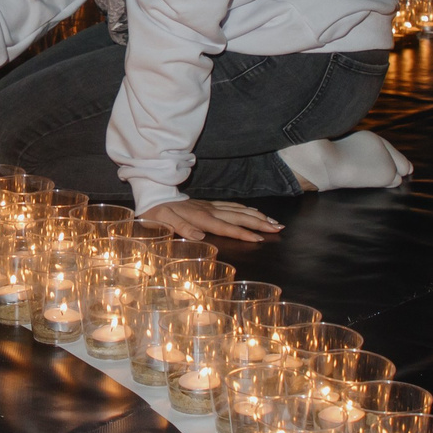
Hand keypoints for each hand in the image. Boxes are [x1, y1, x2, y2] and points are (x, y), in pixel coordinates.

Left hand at [140, 198, 281, 241]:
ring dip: (258, 216)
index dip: (243, 233)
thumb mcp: (164, 220)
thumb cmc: (158, 211)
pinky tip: (255, 213)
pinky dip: (247, 210)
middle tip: (278, 228)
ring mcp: (211, 206)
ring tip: (274, 222)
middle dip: (260, 223)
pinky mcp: (210, 204)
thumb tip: (200, 235)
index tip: (259, 239)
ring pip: (240, 210)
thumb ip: (182, 227)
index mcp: (201, 217)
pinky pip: (233, 206)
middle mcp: (210, 210)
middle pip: (240, 217)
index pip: (226, 227)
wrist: (154, 194)